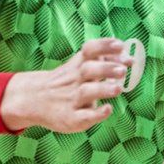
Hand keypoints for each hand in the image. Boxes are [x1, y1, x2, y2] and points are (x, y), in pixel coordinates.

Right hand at [0, 38, 129, 131]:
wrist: (34, 100)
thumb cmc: (66, 83)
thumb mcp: (77, 67)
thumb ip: (101, 61)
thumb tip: (129, 58)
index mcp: (77, 66)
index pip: (89, 51)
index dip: (104, 46)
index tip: (120, 45)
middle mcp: (74, 80)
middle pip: (88, 70)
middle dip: (106, 68)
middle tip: (122, 71)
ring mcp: (72, 100)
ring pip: (86, 92)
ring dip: (103, 89)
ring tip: (118, 88)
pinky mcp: (71, 118)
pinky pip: (83, 116)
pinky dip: (96, 113)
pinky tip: (107, 109)